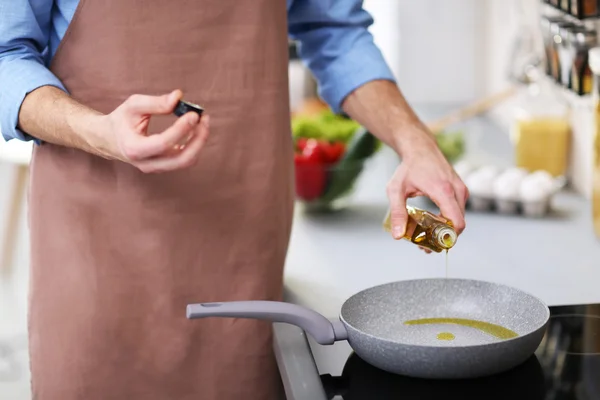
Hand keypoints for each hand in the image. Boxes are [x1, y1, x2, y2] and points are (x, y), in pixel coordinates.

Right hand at [93, 89, 209, 172]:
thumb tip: (179, 97)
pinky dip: (194, 145)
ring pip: (186, 161)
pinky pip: (184, 159)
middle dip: (198, 139)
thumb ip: (156, 102)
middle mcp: (146, 164)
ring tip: (202, 121)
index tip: (194, 114)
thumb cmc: (121, 121)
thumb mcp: (133, 106)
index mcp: (134, 149)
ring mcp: (156, 168)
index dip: (182, 129)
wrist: (109, 139)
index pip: (164, 143)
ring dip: (199, 142)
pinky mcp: (164, 167)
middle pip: (181, 159)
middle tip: (204, 118)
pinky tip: (195, 129)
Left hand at [386, 127, 467, 250]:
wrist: (420, 148)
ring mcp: (461, 190)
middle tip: (425, 245)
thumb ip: (397, 213)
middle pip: (458, 224)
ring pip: (459, 218)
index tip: (431, 245)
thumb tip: (398, 236)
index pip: (456, 223)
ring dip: (446, 230)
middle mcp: (457, 190)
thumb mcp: (396, 190)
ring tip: (426, 235)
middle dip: (443, 238)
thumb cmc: (408, 168)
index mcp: (443, 191)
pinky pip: (458, 210)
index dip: (446, 238)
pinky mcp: (461, 190)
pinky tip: (432, 222)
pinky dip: (448, 220)